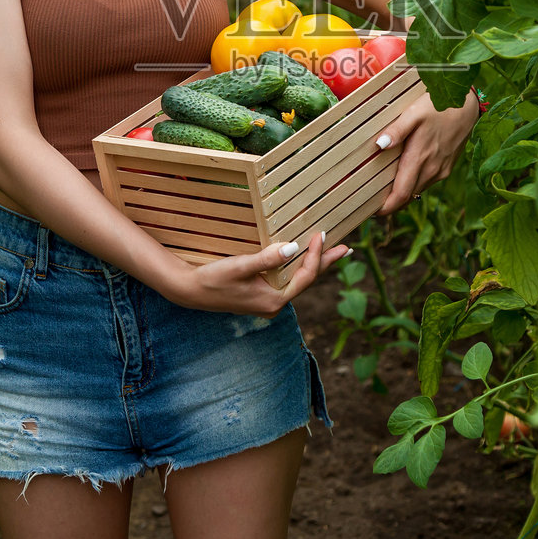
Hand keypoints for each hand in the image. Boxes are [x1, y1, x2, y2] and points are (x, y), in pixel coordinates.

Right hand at [167, 231, 350, 315]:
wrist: (190, 292)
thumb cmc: (213, 280)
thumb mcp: (241, 267)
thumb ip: (268, 258)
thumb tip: (294, 248)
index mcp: (274, 301)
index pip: (305, 276)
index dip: (316, 255)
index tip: (321, 234)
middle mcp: (275, 304)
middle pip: (307, 280)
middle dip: (325, 262)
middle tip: (347, 247)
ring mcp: (269, 301)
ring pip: (298, 279)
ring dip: (314, 263)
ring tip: (332, 251)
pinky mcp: (262, 295)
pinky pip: (287, 279)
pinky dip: (298, 266)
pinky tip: (302, 258)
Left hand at [373, 88, 481, 215]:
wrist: (468, 105)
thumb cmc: (438, 106)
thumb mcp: (414, 113)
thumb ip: (396, 130)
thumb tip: (379, 145)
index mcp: (420, 158)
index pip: (401, 194)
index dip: (386, 208)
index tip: (371, 212)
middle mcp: (432, 170)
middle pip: (408, 197)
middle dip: (390, 204)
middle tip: (370, 202)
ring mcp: (441, 170)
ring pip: (417, 190)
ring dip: (402, 194)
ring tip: (383, 190)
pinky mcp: (447, 167)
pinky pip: (426, 182)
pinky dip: (413, 184)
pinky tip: (404, 175)